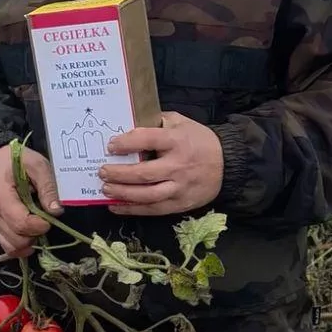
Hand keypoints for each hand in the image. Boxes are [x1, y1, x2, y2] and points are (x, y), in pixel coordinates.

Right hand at [0, 143, 63, 257]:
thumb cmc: (20, 161)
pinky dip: (21, 245)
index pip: (21, 223)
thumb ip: (48, 187)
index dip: (40, 225)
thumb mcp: (38, 165)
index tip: (50, 216)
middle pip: (17, 238)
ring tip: (36, 225)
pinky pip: (7, 245)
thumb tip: (56, 211)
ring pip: (12, 246)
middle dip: (36, 233)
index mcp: (0, 195)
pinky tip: (30, 234)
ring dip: (29, 241)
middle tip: (44, 219)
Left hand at [99, 111, 223, 216]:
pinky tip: (117, 206)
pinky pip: (155, 210)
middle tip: (102, 172)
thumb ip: (157, 122)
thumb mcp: (180, 122)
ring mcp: (180, 187)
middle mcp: (178, 166)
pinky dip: (133, 210)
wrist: (229, 163)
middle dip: (119, 174)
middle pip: (145, 174)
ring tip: (106, 189)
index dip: (127, 143)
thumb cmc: (198, 140)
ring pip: (148, 195)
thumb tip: (128, 123)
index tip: (111, 146)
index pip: (148, 140)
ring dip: (123, 194)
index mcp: (177, 141)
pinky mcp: (182, 204)